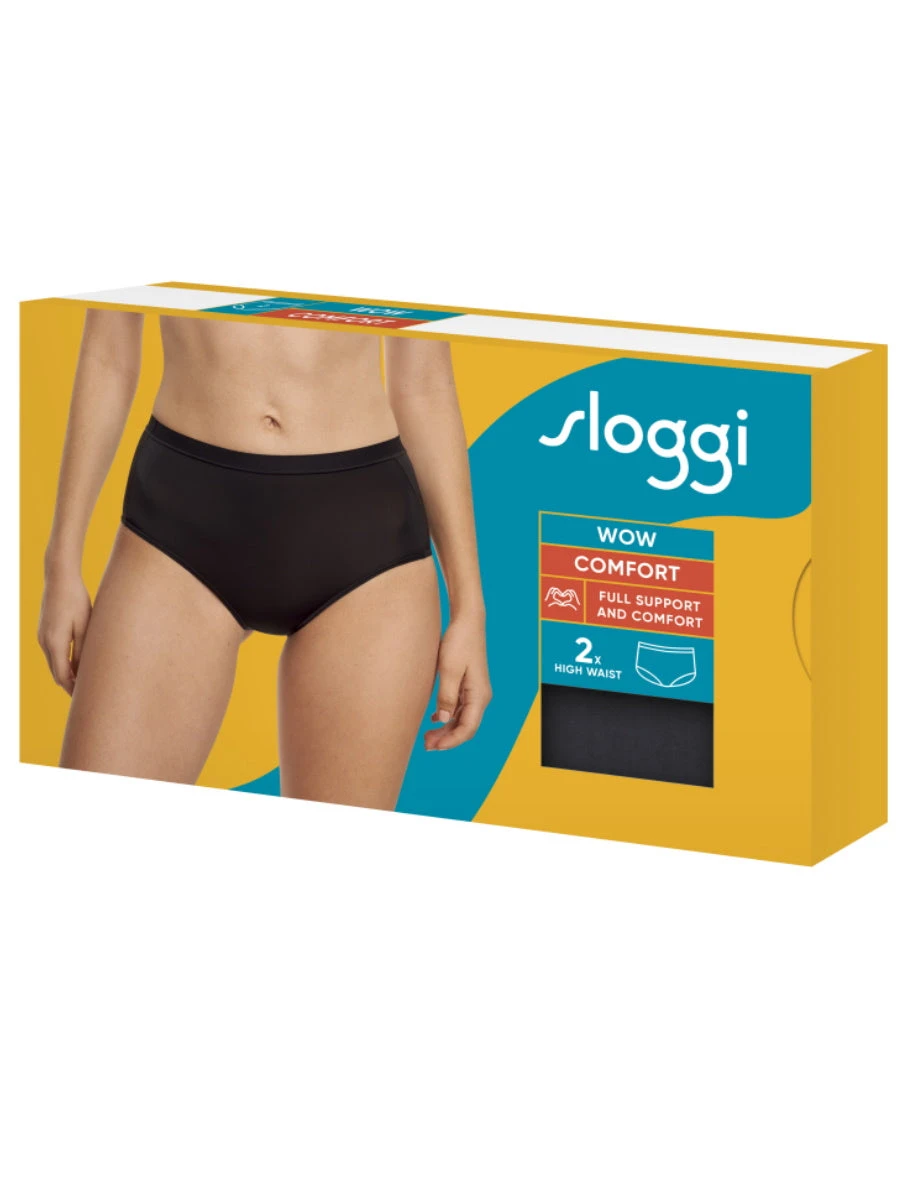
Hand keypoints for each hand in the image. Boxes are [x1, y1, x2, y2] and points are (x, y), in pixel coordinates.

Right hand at [37, 568, 92, 694]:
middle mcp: (44, 642)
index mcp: (55, 643)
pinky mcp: (44, 631)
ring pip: (54, 664)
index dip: (72, 689)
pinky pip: (53, 653)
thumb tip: (83, 671)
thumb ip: (82, 650)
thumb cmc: (76, 600)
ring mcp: (42, 636)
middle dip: (69, 685)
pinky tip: (75, 665)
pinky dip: (63, 663)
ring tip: (83, 683)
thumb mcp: (84, 626)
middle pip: (56, 672)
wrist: (59, 579)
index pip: (62, 675)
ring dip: (66, 674)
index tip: (84, 699)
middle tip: (85, 696)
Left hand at [425, 615, 491, 750]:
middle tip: (426, 745)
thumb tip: (444, 720)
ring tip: (427, 736)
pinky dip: (448, 717)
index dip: (451, 741)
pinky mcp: (468, 685)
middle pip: (465, 727)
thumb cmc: (459, 642)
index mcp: (479, 695)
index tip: (435, 747)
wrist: (467, 621)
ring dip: (446, 730)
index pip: (468, 728)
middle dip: (447, 739)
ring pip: (462, 719)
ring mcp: (475, 691)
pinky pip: (460, 708)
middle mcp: (480, 696)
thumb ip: (446, 696)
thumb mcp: (448, 669)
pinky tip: (434, 720)